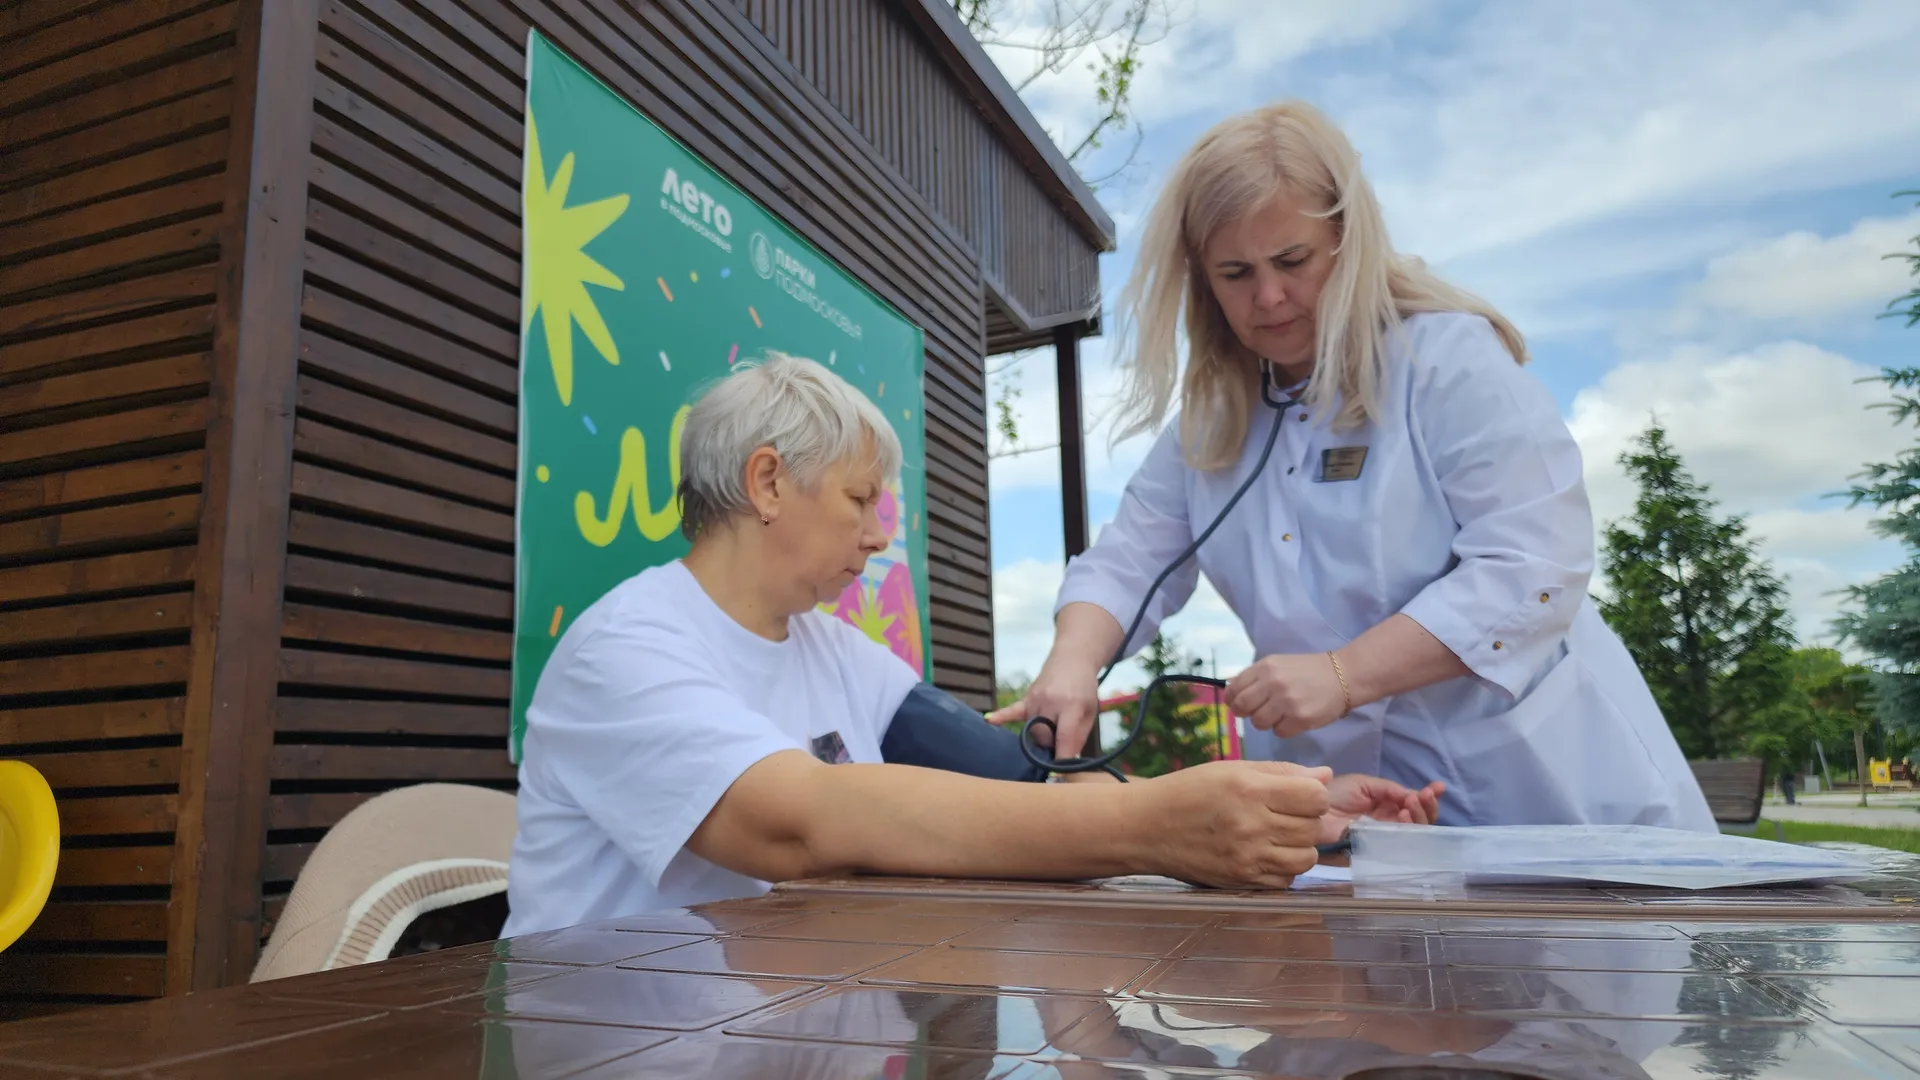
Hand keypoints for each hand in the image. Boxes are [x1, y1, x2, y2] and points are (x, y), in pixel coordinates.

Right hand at [987, 654, 1101, 758]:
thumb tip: (1066, 762)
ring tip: (1051, 729)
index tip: (1059, 776)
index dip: (1061, 759)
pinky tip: (989, 720)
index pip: (1064, 738)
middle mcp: (1051, 701)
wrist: (1072, 659)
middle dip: (1050, 746)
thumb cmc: (1084, 689)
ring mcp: (1035, 698)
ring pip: (1031, 731)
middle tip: (1060, 742)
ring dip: (1040, 736)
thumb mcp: (1089, 713)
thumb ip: (1078, 737)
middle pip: (1043, 737)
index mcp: (1071, 705)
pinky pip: (1012, 710)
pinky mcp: (1026, 697)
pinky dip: (1001, 717)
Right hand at [1125, 760, 1331, 888]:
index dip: (1314, 794)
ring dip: (1300, 847)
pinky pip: (1285, 881)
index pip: (1316, 797)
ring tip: (1277, 835)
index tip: (1299, 794)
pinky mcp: (1241, 881)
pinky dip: (1283, 869)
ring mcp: (1247, 857)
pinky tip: (1265, 854)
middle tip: (1284, 814)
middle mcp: (1252, 825)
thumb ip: (1281, 772)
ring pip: (1306, 858)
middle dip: (1307, 820)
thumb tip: (1325, 776)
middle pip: (1314, 828)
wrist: (1145, 828)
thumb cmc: (1187, 791)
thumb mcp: (1231, 769)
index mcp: (1250, 789)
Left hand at [1224, 653, 1349, 737]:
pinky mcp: (1300, 719)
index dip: (1232, 700)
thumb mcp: (1278, 664)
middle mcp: (1273, 683)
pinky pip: (1279, 732)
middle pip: (1242, 708)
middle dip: (1246, 713)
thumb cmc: (1308, 671)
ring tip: (1280, 714)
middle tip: (1258, 712)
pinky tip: (1294, 719)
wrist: (1343, 676)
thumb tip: (1231, 692)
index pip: (1233, 690)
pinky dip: (1284, 729)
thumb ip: (1255, 677)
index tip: (1239, 705)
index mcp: (1265, 667)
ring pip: (1258, 723)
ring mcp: (1286, 702)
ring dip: (1267, 722)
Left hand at [1318, 774, 1444, 845]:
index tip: (1438, 787)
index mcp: (1386, 806)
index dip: (1428, 797)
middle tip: (1422, 796)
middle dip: (1427, 807)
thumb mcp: (1364, 784)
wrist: (1311, 809)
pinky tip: (1402, 816)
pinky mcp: (1376, 852)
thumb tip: (1414, 795)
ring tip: (1410, 804)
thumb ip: (1390, 789)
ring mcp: (1384, 838)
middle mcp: (1389, 824)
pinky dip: (1407, 831)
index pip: (1414, 805)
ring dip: (1418, 817)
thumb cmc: (1334, 794)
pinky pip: (1399, 848)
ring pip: (1414, 835)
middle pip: (1420, 822)